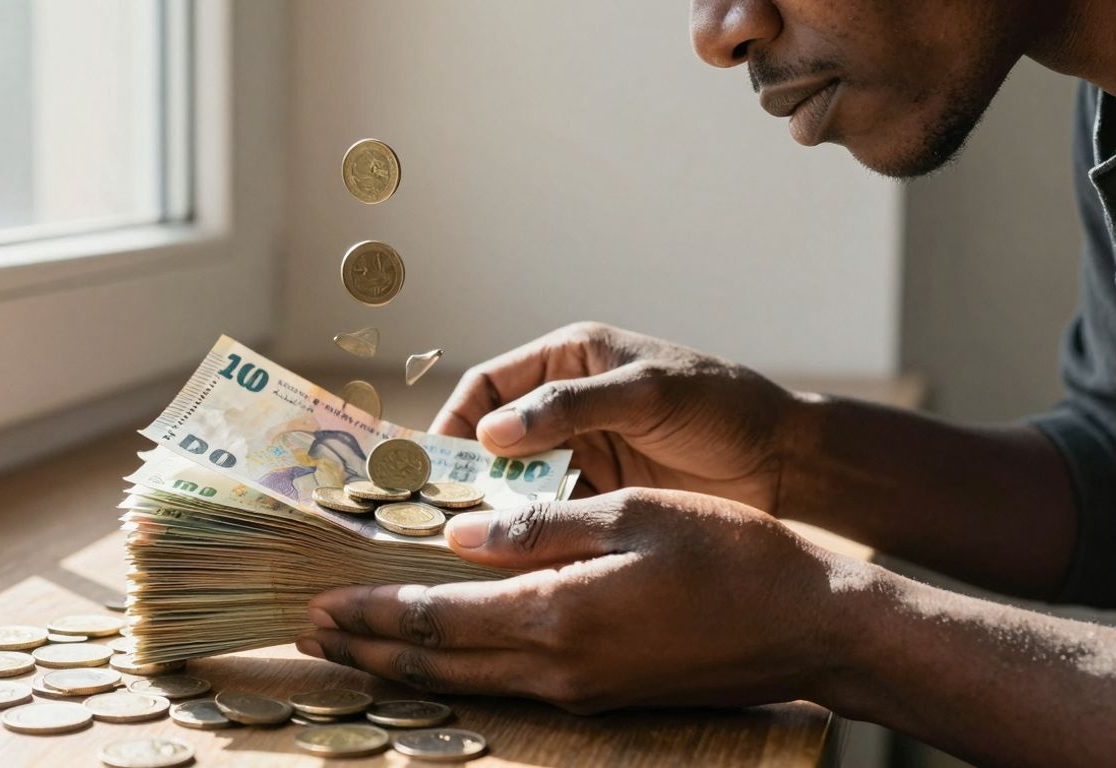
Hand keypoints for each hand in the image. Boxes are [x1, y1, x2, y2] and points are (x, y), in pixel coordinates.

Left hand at [298, 490, 855, 712]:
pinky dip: (459, 670)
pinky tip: (445, 654)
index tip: (321, 605)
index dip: (373, 615)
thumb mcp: (631, 516)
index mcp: (559, 617)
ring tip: (357, 651)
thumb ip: (539, 530)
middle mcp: (558, 667)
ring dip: (406, 667)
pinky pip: (508, 686)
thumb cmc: (728, 555)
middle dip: (370, 652)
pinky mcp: (603, 695)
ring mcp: (581, 690)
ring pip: (469, 683)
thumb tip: (460, 536)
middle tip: (313, 636)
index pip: (438, 621)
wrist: (807, 625)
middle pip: (439, 666)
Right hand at [430, 322, 798, 512]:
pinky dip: (528, 531)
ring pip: (515, 480)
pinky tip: (513, 556)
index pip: (488, 386)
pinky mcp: (600, 495)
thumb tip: (492, 434)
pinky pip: (548, 512)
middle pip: (492, 438)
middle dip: (464, 472)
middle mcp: (565, 406)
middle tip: (436, 513)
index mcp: (570, 360)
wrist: (785, 460)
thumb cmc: (721, 406)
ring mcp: (582, 452)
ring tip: (467, 540)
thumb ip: (571, 407)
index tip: (431, 465)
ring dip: (493, 507)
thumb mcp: (647, 394)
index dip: (455, 421)